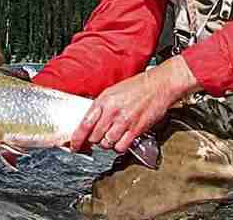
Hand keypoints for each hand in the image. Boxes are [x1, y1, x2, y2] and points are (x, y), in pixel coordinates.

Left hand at [70, 57, 198, 155]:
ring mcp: (124, 122)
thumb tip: (90, 121)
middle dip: (95, 140)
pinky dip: (119, 147)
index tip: (74, 146)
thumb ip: (101, 106)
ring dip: (107, 143)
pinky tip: (122, 139)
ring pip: (106, 144)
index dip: (77, 139)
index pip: (84, 124)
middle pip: (94, 137)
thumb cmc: (137, 87)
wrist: (158, 86)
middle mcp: (112, 112)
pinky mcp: (135, 130)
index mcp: (104, 100)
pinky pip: (120, 147)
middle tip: (99, 136)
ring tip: (113, 135)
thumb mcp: (113, 91)